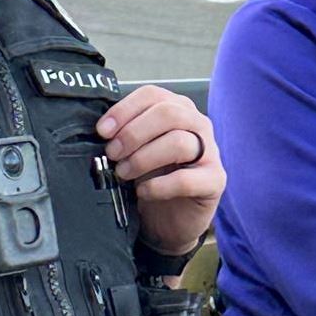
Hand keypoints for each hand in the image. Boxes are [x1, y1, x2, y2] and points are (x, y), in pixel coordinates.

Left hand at [98, 84, 224, 259]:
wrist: (171, 219)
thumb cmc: (153, 178)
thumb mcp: (135, 151)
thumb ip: (123, 135)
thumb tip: (101, 131)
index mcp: (177, 109)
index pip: (152, 95)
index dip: (124, 110)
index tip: (102, 131)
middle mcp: (197, 125)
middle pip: (168, 113)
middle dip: (133, 133)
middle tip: (113, 153)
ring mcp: (210, 152)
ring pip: (179, 142)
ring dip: (143, 158)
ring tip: (124, 173)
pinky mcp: (215, 181)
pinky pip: (186, 179)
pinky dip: (158, 186)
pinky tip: (143, 192)